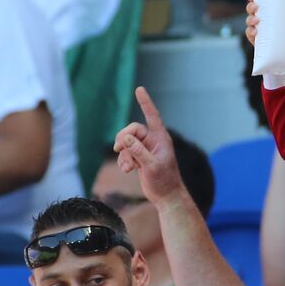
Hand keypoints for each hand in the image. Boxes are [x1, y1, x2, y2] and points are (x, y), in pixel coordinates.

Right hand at [117, 87, 186, 205]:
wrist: (166, 196)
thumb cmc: (164, 180)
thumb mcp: (151, 165)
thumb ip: (138, 151)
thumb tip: (125, 138)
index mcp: (161, 138)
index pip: (152, 116)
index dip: (145, 103)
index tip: (139, 89)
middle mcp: (153, 141)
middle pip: (131, 130)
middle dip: (123, 140)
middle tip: (118, 149)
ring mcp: (145, 149)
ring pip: (126, 142)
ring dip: (123, 154)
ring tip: (128, 168)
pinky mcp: (139, 157)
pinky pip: (125, 153)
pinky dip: (123, 160)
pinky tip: (127, 170)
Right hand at [242, 0, 284, 48]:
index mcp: (264, 10)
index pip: (255, 1)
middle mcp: (257, 17)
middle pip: (250, 10)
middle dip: (251, 7)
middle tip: (256, 7)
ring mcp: (255, 27)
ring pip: (249, 21)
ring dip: (250, 19)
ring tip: (257, 20)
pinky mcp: (255, 38)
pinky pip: (250, 34)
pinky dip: (251, 32)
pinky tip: (255, 32)